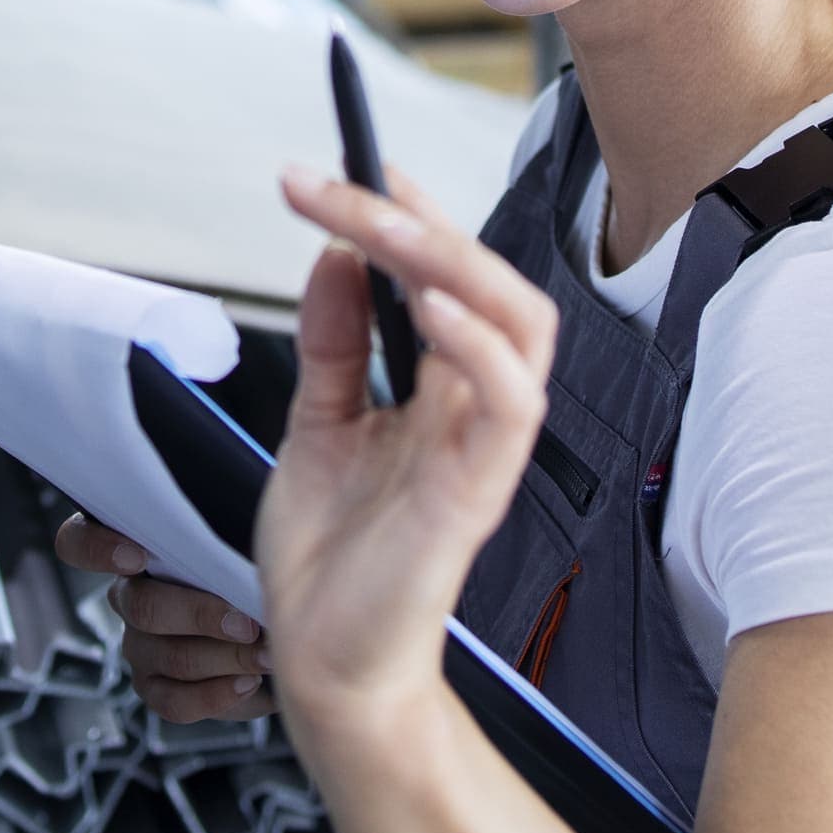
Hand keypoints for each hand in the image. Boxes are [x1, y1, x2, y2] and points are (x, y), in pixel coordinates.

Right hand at [55, 511, 274, 721]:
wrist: (277, 628)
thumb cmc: (252, 570)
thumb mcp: (240, 541)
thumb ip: (231, 534)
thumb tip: (256, 534)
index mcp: (137, 547)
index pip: (80, 542)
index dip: (97, 548)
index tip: (139, 556)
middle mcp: (130, 597)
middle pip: (143, 607)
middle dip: (201, 615)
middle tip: (248, 622)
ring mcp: (139, 647)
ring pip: (170, 656)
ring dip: (227, 657)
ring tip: (266, 653)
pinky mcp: (156, 690)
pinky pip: (175, 701)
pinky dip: (217, 694)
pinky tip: (249, 681)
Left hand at [253, 163, 557, 742]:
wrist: (318, 664)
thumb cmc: (328, 563)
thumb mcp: (312, 426)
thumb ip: (332, 345)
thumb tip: (335, 255)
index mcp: (438, 393)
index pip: (453, 279)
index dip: (414, 215)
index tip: (352, 168)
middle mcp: (469, 412)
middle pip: (491, 285)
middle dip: (419, 220)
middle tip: (337, 185)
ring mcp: (480, 449)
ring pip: (519, 326)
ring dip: (454, 261)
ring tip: (382, 224)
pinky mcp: (475, 493)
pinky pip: (508, 403)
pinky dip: (476, 344)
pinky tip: (424, 307)